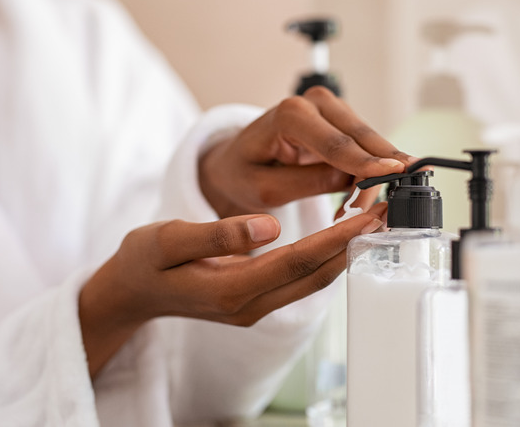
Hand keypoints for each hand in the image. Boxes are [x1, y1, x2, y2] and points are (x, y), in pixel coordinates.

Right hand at [78, 203, 386, 375]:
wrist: (132, 292)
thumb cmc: (144, 262)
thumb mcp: (166, 240)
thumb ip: (217, 235)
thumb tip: (268, 227)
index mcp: (230, 290)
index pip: (296, 263)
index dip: (335, 239)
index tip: (369, 215)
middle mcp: (250, 305)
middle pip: (314, 276)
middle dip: (354, 244)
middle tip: (387, 211)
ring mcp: (255, 307)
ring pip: (312, 281)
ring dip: (345, 251)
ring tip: (374, 219)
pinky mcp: (256, 300)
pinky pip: (300, 280)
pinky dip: (325, 257)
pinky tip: (339, 235)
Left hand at [199, 86, 417, 217]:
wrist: (235, 162)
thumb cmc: (243, 174)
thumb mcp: (266, 189)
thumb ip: (308, 183)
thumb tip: (351, 180)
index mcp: (289, 114)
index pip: (335, 143)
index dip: (366, 162)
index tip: (395, 173)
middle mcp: (314, 102)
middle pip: (361, 138)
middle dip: (380, 171)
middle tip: (392, 205)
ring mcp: (330, 108)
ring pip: (369, 143)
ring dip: (373, 176)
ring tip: (355, 210)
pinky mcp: (340, 121)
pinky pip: (365, 147)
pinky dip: (367, 172)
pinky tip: (357, 197)